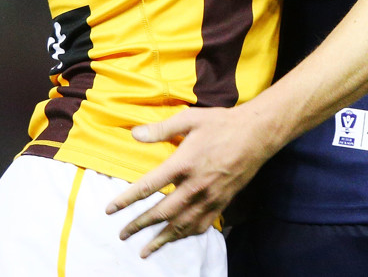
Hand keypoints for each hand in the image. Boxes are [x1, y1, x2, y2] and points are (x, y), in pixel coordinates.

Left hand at [106, 105, 266, 258]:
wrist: (257, 134)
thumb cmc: (222, 123)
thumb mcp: (191, 118)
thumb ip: (161, 129)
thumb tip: (134, 134)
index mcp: (184, 163)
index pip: (148, 186)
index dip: (127, 199)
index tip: (110, 210)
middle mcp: (195, 185)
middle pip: (161, 212)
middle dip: (139, 225)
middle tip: (122, 235)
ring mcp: (210, 197)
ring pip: (180, 225)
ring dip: (160, 239)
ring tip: (144, 250)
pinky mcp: (222, 202)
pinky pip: (201, 225)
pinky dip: (186, 235)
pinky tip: (177, 238)